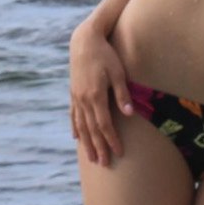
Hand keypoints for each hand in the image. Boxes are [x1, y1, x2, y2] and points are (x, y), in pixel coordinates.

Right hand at [69, 19, 131, 166]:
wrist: (85, 40)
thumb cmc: (106, 55)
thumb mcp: (118, 72)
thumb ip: (122, 94)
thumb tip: (130, 114)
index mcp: (96, 96)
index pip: (105, 125)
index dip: (112, 140)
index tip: (119, 152)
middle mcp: (84, 99)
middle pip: (92, 130)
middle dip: (99, 148)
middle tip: (105, 164)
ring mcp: (76, 97)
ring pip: (81, 126)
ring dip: (87, 143)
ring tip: (91, 158)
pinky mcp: (73, 92)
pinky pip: (73, 115)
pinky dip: (75, 128)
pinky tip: (76, 138)